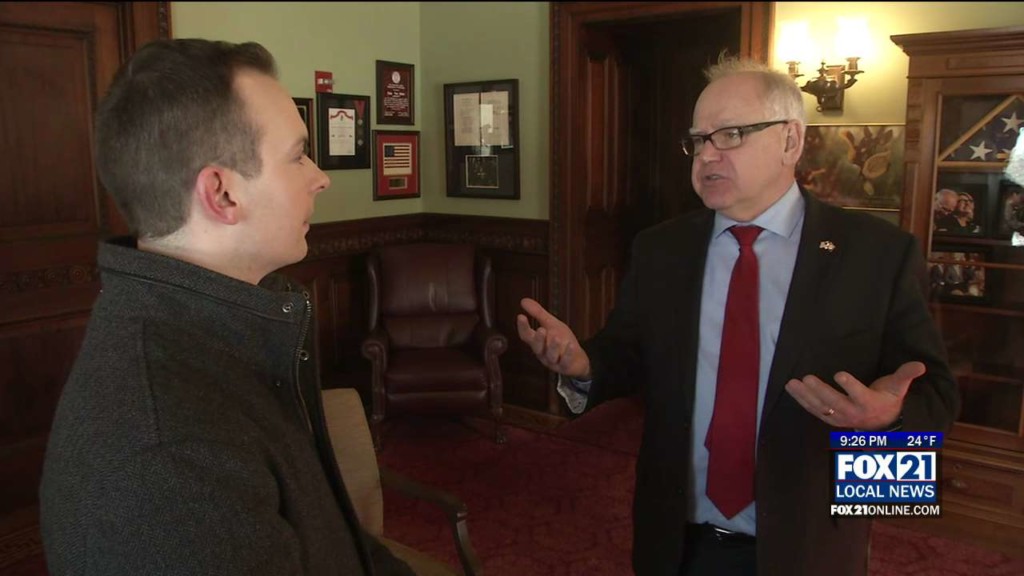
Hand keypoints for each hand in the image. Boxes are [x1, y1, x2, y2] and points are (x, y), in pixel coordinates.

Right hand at [516, 297, 591, 378]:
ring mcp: (554, 361)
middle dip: (538, 340)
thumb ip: (538, 314)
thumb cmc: (562, 340)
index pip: (526, 336)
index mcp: (537, 342)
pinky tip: (571, 346)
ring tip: (556, 337)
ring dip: (553, 347)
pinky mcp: (565, 367)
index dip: (523, 327)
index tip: (521, 316)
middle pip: (537, 348)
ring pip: (551, 356)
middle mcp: (543, 353)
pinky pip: (565, 362)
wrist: (578, 359)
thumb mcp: (551, 324)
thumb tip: (523, 300)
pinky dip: (568, 354)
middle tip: (541, 330)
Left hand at [784, 361, 924, 428]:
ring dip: (805, 396)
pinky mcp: (830, 418)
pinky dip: (802, 400)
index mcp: (870, 404)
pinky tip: (792, 389)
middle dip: (820, 391)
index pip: (860, 395)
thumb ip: (906, 375)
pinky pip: (814, 410)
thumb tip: (920, 364)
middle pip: (835, 403)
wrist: (881, 424)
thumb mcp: (898, 388)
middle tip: (807, 378)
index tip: (839, 374)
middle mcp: (853, 413)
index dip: (850, 386)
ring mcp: (840, 417)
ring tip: (792, 383)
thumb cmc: (889, 400)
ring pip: (820, 408)